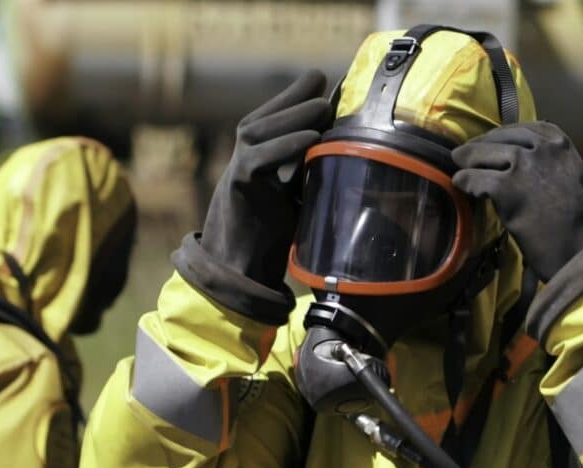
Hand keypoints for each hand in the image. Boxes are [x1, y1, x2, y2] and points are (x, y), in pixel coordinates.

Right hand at [200, 70, 330, 288]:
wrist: (240, 270)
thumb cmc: (270, 237)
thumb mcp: (294, 196)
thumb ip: (308, 173)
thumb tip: (344, 152)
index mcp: (255, 157)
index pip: (273, 117)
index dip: (294, 98)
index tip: (321, 82)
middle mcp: (243, 158)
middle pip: (265, 117)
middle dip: (293, 98)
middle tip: (321, 82)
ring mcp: (237, 169)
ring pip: (261, 131)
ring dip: (294, 116)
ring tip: (324, 105)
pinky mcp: (239, 186)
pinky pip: (260, 158)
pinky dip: (285, 146)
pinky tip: (310, 138)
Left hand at [451, 121, 582, 281]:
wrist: (579, 242)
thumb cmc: (578, 216)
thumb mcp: (571, 174)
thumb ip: (551, 160)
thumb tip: (524, 154)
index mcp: (559, 143)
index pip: (522, 129)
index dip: (500, 135)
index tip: (489, 140)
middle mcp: (541, 148)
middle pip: (499, 139)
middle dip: (480, 146)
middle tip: (465, 154)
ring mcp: (523, 166)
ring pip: (483, 154)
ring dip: (468, 161)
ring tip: (460, 168)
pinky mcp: (506, 187)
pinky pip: (475, 178)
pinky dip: (465, 181)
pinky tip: (461, 185)